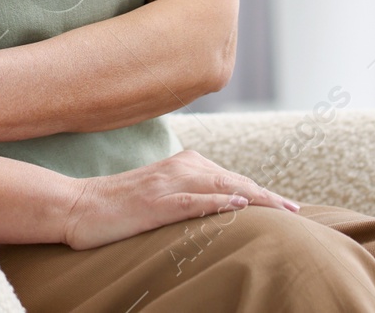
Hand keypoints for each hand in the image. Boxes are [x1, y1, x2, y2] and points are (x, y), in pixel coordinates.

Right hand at [63, 149, 299, 249]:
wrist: (77, 206)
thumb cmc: (116, 205)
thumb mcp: (156, 195)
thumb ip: (185, 194)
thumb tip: (216, 205)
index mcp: (180, 165)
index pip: (230, 178)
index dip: (260, 191)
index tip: (285, 205)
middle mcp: (178, 169)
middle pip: (234, 181)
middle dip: (267, 195)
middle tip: (297, 209)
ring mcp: (166, 185)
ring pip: (221, 187)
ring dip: (255, 198)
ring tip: (282, 209)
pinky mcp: (155, 203)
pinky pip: (192, 201)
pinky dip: (218, 202)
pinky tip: (239, 207)